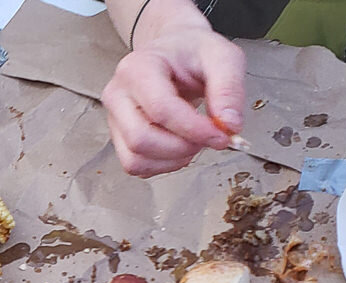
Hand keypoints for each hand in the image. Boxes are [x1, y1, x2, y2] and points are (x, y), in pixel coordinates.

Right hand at [102, 21, 245, 177]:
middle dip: (182, 148)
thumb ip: (229, 88)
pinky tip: (181, 148)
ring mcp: (115, 119)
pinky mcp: (120, 138)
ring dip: (173, 160)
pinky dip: (164, 166)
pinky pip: (137, 166)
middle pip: (141, 139)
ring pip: (136, 160)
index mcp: (138, 68)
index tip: (221, 134)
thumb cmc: (192, 53)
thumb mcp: (221, 57)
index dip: (194, 129)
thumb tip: (229, 125)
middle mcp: (118, 94)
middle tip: (208, 138)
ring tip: (195, 142)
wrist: (173, 52)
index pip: (160, 109)